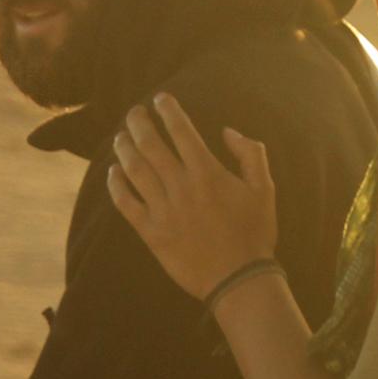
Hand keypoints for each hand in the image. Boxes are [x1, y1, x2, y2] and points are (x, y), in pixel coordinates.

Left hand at [107, 93, 278, 302]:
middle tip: (134, 113)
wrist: (239, 279)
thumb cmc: (255, 233)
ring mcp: (164, 210)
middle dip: (139, 123)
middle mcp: (182, 187)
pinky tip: (113, 173)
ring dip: (124, 148)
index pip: (181, 131)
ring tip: (120, 137)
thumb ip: (250, 154)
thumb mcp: (264, 189)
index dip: (168, 111)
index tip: (161, 99)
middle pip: (151, 145)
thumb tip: (227, 132)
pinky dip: (116, 185)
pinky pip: (126, 203)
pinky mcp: (152, 233)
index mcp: (208, 173)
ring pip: (135, 170)